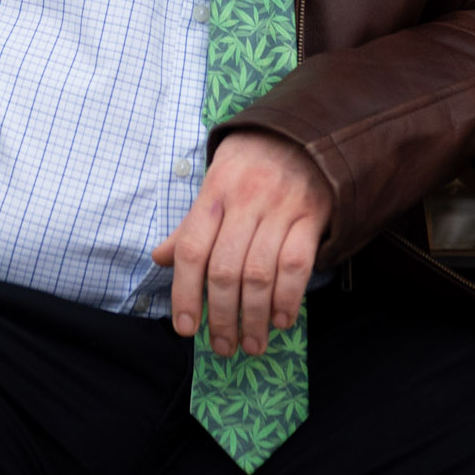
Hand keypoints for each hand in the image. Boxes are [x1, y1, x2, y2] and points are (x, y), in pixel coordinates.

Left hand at [150, 131, 331, 357]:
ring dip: (254, 318)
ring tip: (252, 344)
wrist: (305, 128)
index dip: (184, 293)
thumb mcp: (215, 179)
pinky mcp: (313, 215)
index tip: (185, 328)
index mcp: (215, 190)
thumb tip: (161, 258)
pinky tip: (283, 320)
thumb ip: (191, 222)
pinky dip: (289, 298)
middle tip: (222, 346)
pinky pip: (298, 264)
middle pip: (226, 270)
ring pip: (261, 274)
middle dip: (221, 317)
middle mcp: (245, 199)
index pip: (191, 249)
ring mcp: (281, 207)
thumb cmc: (253, 158)